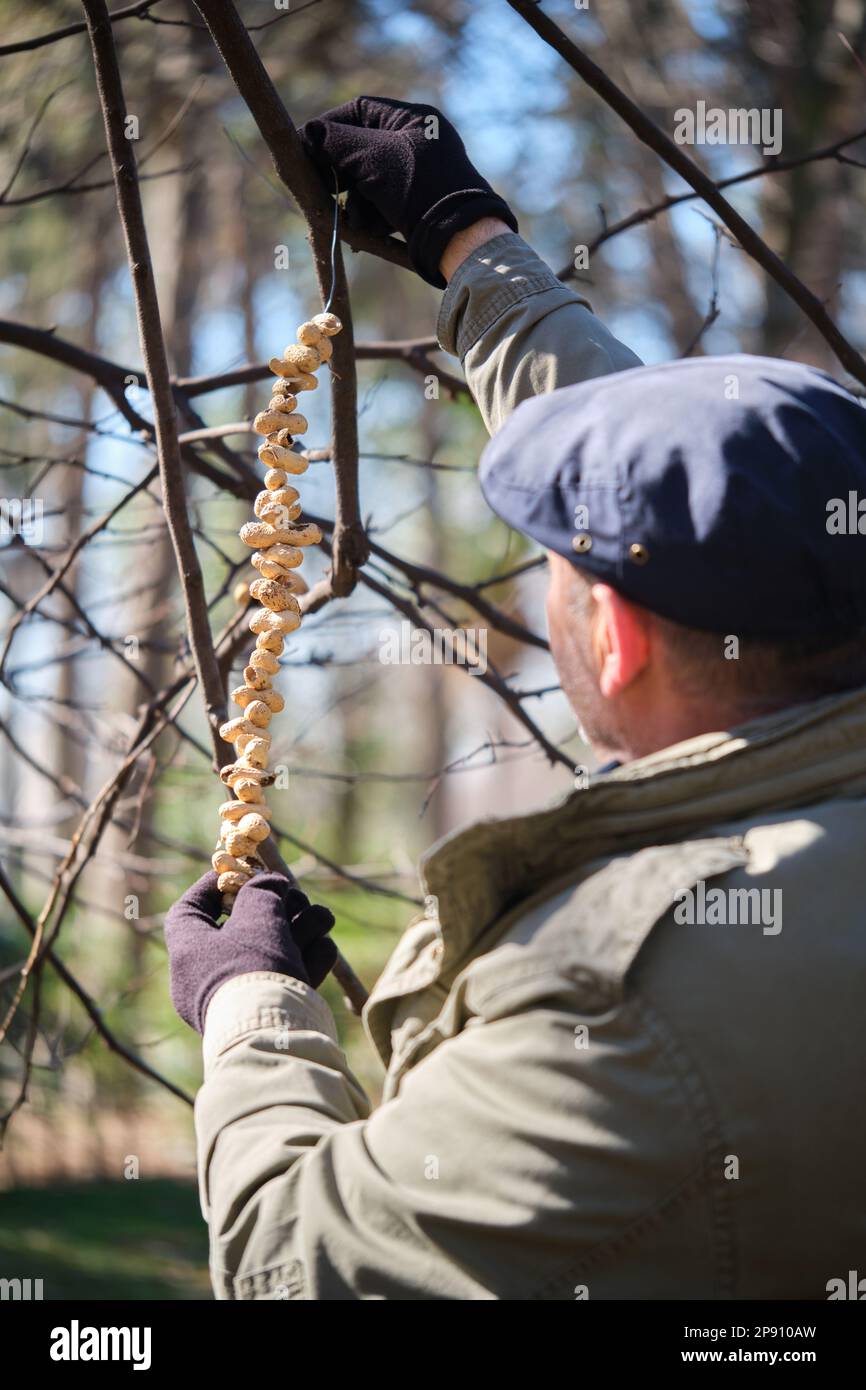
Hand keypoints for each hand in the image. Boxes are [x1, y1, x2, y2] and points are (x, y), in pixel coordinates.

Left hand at [164, 871, 337, 1033]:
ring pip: (271, 949)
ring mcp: (241, 996)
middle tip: (295, 897)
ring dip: (301, 927)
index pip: (190, 909)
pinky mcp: (270, 1012)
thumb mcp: (257, 913)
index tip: (242, 870)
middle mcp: (208, 976)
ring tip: (320, 919)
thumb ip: (261, 889)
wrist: (277, 1034)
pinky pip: (287, 975)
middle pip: (242, 927)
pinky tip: (323, 947)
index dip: (215, 884)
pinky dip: (307, 958)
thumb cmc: (255, 966)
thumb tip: (268, 885)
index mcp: (189, 952)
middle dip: (277, 907)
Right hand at [298, 95, 516, 287]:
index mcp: (412, 118)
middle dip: (341, 175)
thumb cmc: (419, 189)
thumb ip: (337, 142)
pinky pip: (384, 202)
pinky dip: (371, 216)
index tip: (307, 148)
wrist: (459, 239)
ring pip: (370, 179)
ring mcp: (419, 173)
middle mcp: (416, 140)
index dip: (329, 130)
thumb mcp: (373, 159)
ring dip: (354, 202)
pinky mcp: (419, 203)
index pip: (358, 111)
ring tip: (351, 223)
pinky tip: (366, 233)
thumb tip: (308, 132)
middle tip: (322, 190)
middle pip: (361, 149)